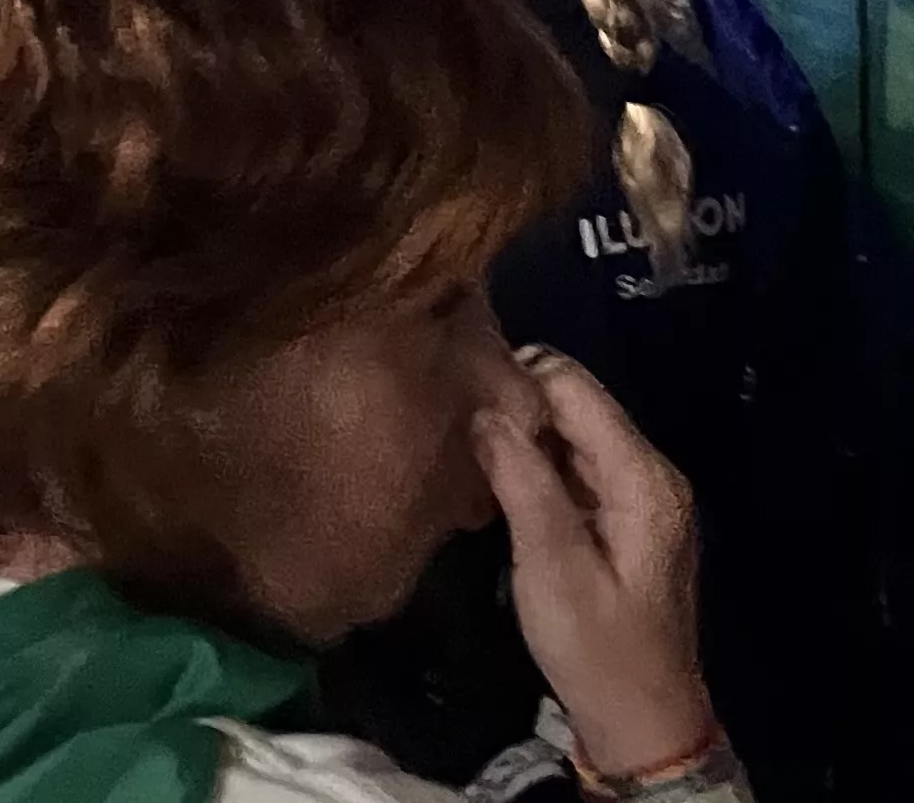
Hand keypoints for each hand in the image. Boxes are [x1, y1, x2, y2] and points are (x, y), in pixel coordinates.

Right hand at [475, 346, 713, 778]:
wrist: (641, 718)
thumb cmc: (597, 648)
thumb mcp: (553, 568)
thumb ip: (523, 482)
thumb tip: (484, 409)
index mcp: (643, 479)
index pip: (574, 386)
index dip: (513, 380)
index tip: (453, 395)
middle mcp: (650, 472)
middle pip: (574, 402)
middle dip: (513, 402)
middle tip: (448, 423)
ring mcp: (639, 493)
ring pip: (570, 430)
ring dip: (518, 432)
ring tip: (461, 446)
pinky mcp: (622, 514)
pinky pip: (573, 462)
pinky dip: (533, 460)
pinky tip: (493, 478)